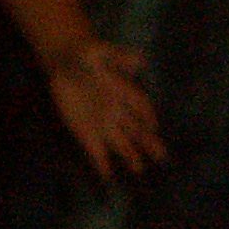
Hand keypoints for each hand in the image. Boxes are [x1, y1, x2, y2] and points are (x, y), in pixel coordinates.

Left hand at [46, 40, 163, 179]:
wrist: (66, 64)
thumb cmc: (86, 55)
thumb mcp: (100, 51)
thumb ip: (119, 57)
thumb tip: (141, 60)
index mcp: (124, 92)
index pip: (140, 105)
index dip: (146, 114)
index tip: (153, 124)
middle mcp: (118, 111)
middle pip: (136, 129)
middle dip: (147, 142)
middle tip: (162, 156)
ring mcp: (103, 123)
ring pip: (121, 143)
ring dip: (129, 155)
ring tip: (139, 169)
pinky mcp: (85, 133)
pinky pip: (96, 151)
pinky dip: (101, 163)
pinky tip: (107, 177)